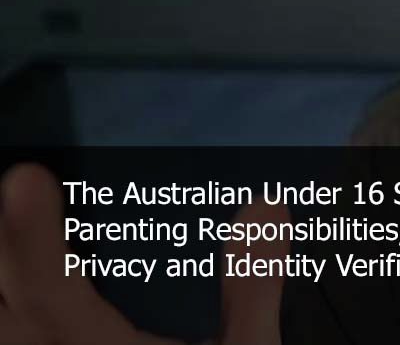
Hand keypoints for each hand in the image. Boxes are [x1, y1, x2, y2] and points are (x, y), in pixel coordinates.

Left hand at [0, 163, 287, 344]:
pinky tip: (24, 297)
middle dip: (3, 240)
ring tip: (18, 235)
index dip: (32, 235)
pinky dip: (9, 312)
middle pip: (1, 297)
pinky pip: (9, 338)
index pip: (51, 291)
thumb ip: (252, 287)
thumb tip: (265, 210)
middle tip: (21, 189)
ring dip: (1, 276)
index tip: (26, 178)